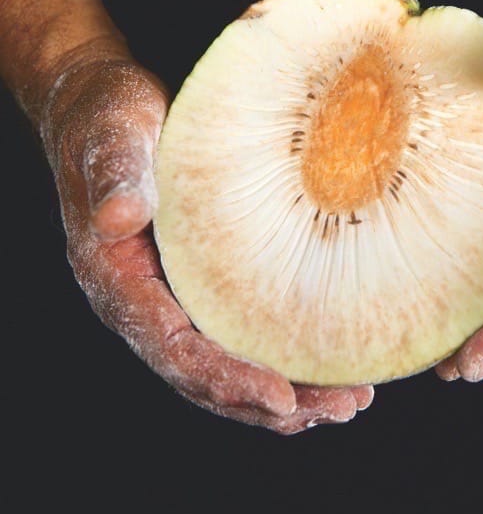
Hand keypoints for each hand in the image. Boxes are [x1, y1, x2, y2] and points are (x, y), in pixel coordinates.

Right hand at [41, 44, 372, 431]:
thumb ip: (115, 173)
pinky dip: (281, 353)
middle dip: (273, 402)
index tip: (283, 398)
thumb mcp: (114, 132)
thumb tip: (117, 218)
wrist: (104, 106)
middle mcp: (145, 301)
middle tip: (342, 406)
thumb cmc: (110, 116)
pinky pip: (238, 332)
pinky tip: (328, 359)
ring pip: (226, 365)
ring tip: (348, 399)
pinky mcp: (200, 280)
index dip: (227, 378)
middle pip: (206, 376)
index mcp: (118, 279)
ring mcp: (172, 295)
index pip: (173, 348)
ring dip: (287, 392)